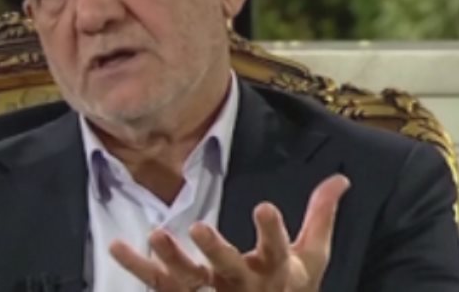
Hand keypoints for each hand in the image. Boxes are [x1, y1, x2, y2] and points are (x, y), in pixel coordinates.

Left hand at [109, 174, 350, 291]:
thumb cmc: (290, 289)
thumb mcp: (311, 257)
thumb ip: (320, 216)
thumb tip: (340, 178)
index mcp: (276, 272)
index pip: (277, 251)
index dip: (271, 231)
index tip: (263, 206)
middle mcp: (243, 287)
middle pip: (230, 270)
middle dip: (216, 250)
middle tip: (199, 228)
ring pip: (189, 280)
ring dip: (172, 259)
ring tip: (156, 235)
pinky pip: (157, 284)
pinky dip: (136, 266)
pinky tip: (117, 245)